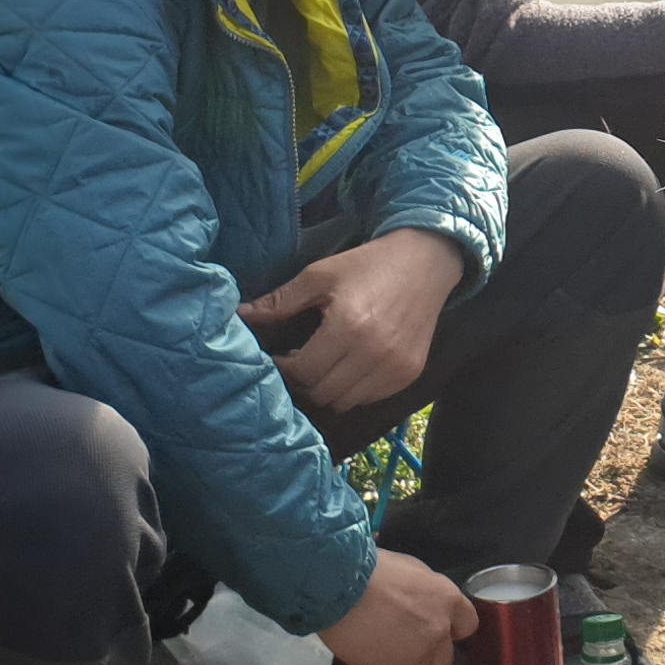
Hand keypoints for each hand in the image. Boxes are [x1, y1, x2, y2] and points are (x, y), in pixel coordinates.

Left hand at [245, 229, 464, 416]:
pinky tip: (349, 366)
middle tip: (298, 362)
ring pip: (345, 402)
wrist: (426, 262)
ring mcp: (395, 368)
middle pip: (322, 393)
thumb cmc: (367, 265)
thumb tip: (239, 316)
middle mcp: (374, 353)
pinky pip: (369, 398)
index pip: (303, 372)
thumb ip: (279, 301)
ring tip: (322, 365)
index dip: (284, 368)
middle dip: (303, 381)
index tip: (279, 355)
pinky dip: (353, 390)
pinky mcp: (409, 374)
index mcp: (348, 327)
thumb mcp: (320, 275)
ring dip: (327, 389)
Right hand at [317, 549, 475, 664]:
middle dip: (431, 650)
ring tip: (387, 646)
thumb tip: (429, 605)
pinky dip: (384, 664)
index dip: (453, 627)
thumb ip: (429, 594)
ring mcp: (413, 656)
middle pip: (445, 657)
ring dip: (409, 662)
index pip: (468, 625)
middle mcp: (437, 633)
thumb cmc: (373, 570)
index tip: (440, 625)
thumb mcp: (413, 571)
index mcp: (447, 602)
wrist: (337, 588)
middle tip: (409, 637)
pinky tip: (369, 647)